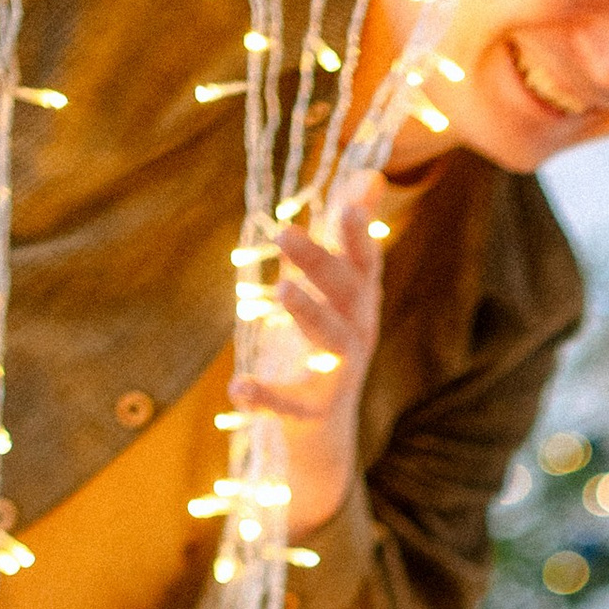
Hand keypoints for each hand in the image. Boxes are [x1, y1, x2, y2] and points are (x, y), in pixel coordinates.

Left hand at [235, 174, 383, 540]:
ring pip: (332, 343)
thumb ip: (346, 233)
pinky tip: (238, 387)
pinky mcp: (312, 414)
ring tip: (280, 289)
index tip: (348, 202)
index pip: (366, 261)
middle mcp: (357, 335)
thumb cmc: (324, 344)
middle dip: (320, 262)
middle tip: (283, 232)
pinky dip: (267, 397)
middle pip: (346, 294)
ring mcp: (338, 376)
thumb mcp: (337, 288)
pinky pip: (292, 406)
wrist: (323, 434)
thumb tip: (371, 173)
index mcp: (360, 302)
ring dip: (308, 314)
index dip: (359, 232)